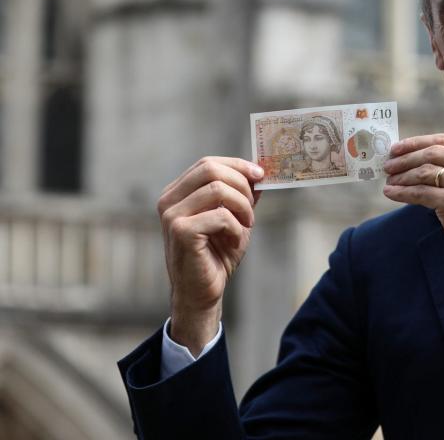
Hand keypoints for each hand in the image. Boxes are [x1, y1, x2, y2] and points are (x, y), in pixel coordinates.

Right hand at [156, 156, 263, 354]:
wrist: (202, 292)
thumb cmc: (216, 256)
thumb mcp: (234, 219)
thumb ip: (242, 196)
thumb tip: (258, 173)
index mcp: (178, 193)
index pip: (207, 163)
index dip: (237, 165)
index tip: (260, 174)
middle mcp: (169, 201)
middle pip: (210, 169)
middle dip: (241, 184)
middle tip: (252, 207)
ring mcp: (172, 216)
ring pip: (218, 189)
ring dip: (242, 207)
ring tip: (246, 225)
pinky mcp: (181, 232)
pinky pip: (221, 215)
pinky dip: (236, 227)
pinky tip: (235, 241)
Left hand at [382, 134, 443, 297]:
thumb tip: (418, 151)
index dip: (417, 142)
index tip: (398, 148)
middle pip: (434, 153)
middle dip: (405, 158)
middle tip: (389, 164)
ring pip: (425, 172)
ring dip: (402, 176)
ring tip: (390, 180)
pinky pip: (421, 193)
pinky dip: (402, 193)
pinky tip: (392, 193)